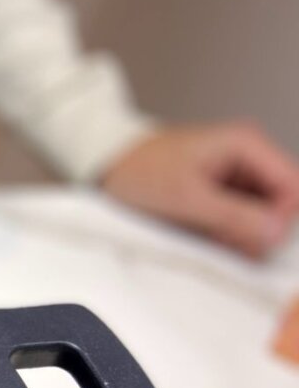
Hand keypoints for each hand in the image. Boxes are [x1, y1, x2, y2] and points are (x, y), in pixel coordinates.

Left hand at [102, 123, 298, 259]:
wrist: (107, 165)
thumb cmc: (139, 173)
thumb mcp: (185, 199)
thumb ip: (232, 216)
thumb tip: (276, 234)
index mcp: (247, 145)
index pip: (294, 188)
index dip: (280, 220)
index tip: (251, 242)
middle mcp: (250, 155)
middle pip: (282, 202)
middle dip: (260, 228)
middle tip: (223, 241)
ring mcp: (238, 174)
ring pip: (263, 214)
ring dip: (243, 233)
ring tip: (210, 238)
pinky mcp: (224, 191)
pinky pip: (242, 217)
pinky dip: (230, 232)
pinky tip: (206, 236)